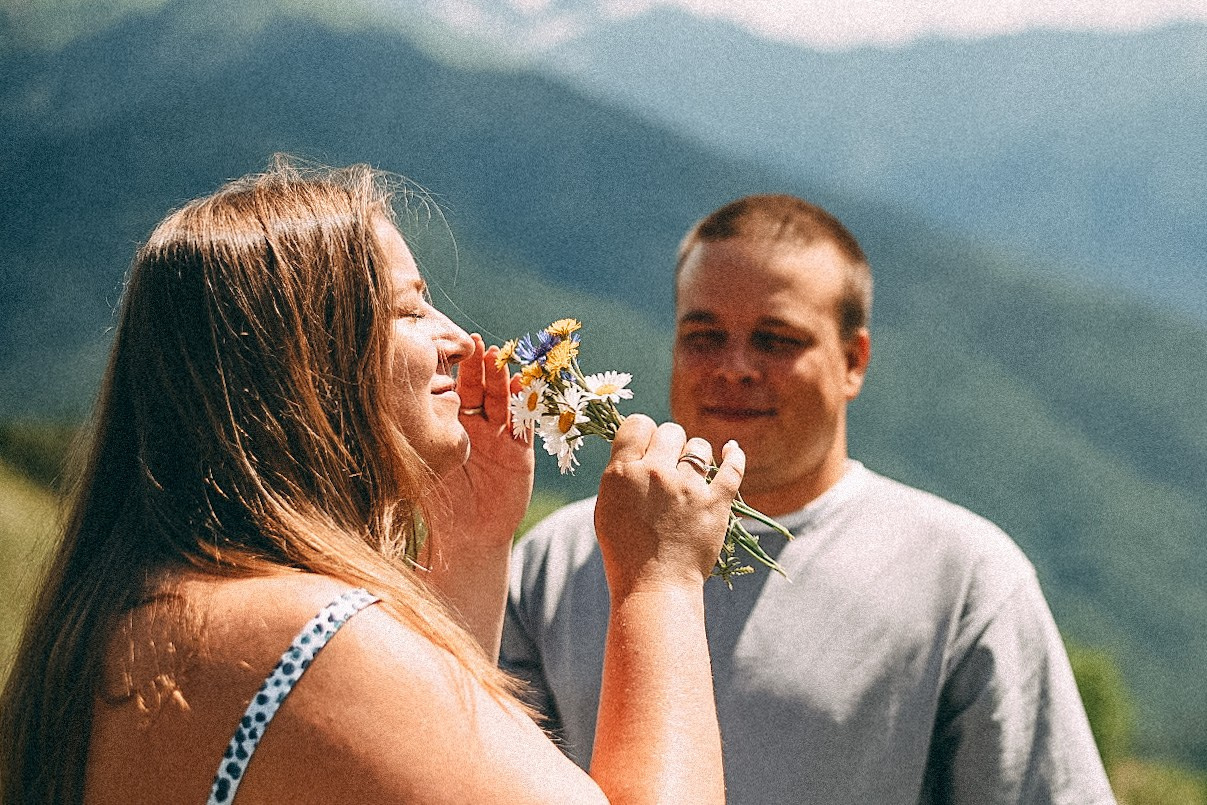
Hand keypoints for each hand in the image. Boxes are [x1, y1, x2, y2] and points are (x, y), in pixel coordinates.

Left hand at [428, 334, 533, 551]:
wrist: (464, 537)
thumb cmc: (437, 502)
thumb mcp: (423, 463)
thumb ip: (416, 438)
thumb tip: (379, 406)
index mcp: (453, 425)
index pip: (454, 389)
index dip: (453, 369)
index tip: (445, 347)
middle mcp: (478, 426)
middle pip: (480, 388)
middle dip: (479, 365)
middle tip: (475, 343)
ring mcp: (500, 437)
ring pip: (502, 400)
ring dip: (501, 378)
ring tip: (497, 356)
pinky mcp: (520, 452)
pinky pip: (523, 424)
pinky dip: (523, 405)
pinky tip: (521, 386)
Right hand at [594, 415, 744, 594]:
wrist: (654, 587)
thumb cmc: (625, 552)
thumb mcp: (607, 507)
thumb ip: (622, 475)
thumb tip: (640, 450)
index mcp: (622, 472)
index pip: (637, 423)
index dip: (643, 431)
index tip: (647, 444)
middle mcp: (655, 473)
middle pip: (670, 431)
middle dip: (670, 444)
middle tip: (668, 465)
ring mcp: (688, 487)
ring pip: (699, 446)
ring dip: (696, 455)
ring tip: (691, 474)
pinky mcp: (716, 503)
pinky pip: (733, 468)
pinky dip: (735, 456)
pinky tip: (732, 451)